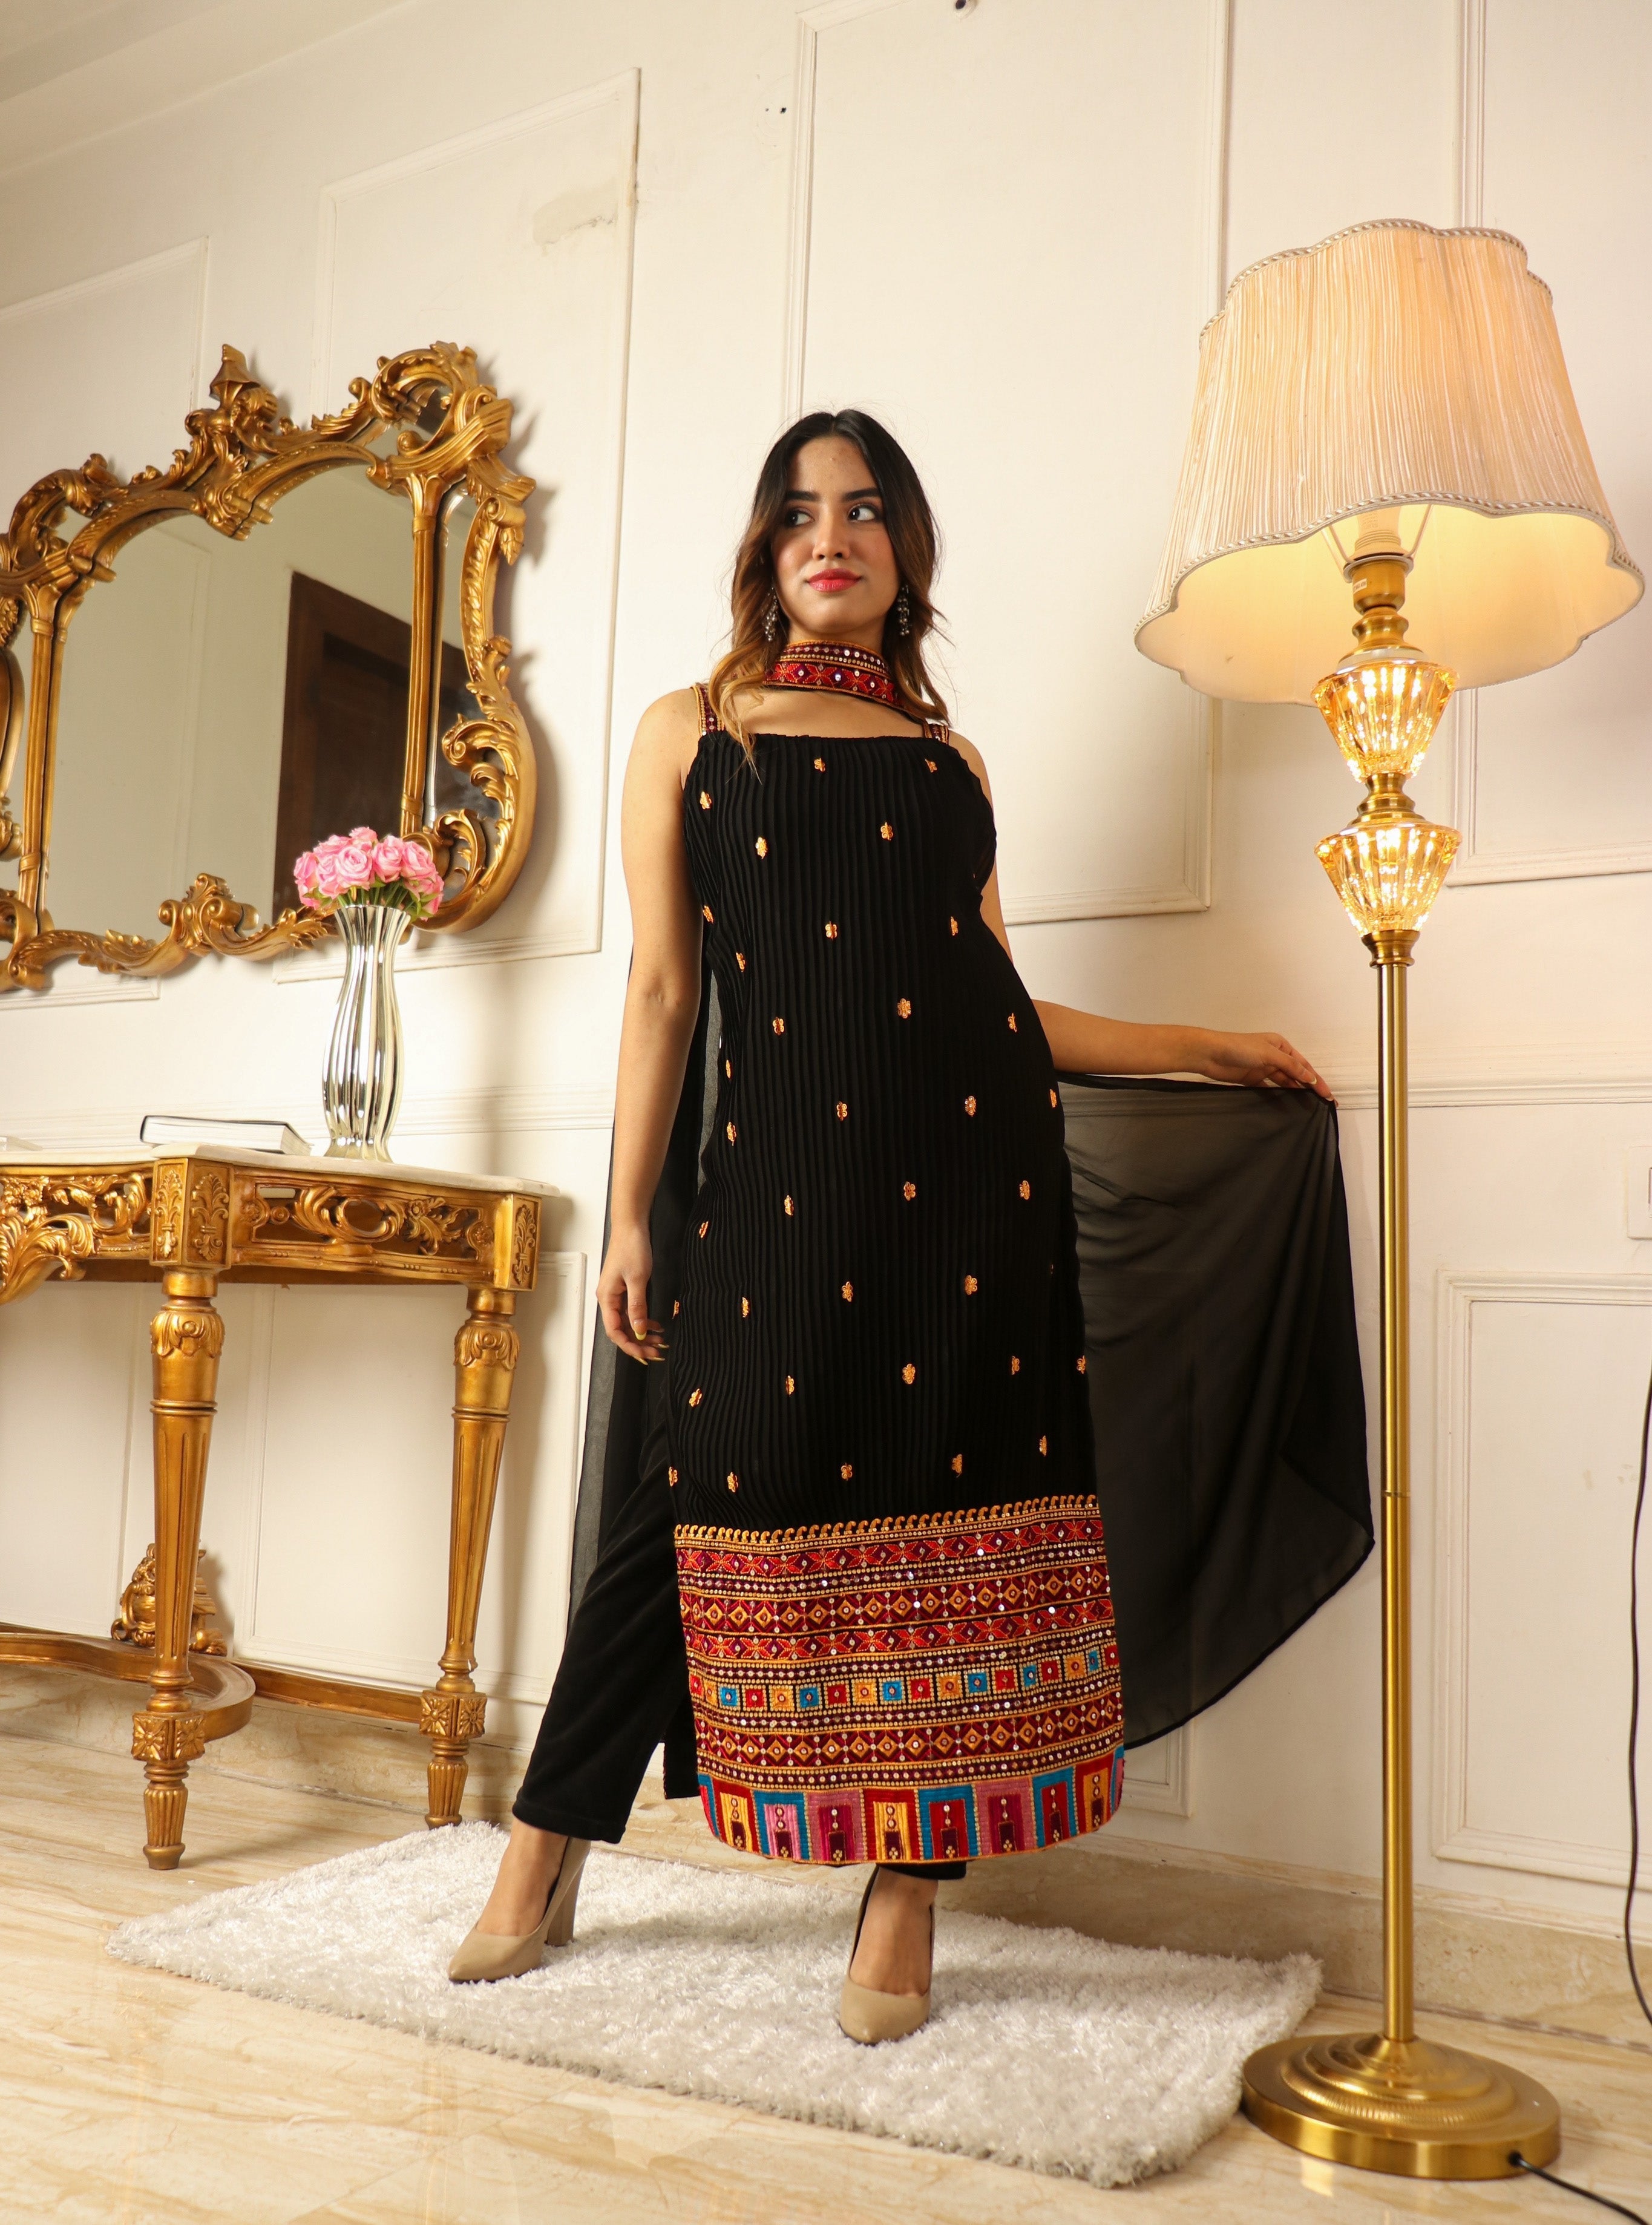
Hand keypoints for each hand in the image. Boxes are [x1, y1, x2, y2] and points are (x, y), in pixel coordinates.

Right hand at [599, 1223, 667, 1361]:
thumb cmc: (631, 1248)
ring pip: (628, 1322)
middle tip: (657, 1352)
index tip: (645, 1354)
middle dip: (638, 1342)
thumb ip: (637, 1306)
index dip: (629, 1345)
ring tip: (660, 1341)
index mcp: (607, 1297)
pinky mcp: (625, 1289)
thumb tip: (638, 1330)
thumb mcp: (638, 1279)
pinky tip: (656, 1325)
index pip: (615, 1331)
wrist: (632, 1227)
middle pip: (621, 1329)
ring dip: (643, 1333)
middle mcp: (609, 1299)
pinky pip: (633, 1311)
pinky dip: (644, 1320)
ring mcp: (617, 1294)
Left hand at [1195, 1030, 1332, 1096]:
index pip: (1303, 1065)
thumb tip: (1310, 1078)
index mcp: (1281, 1046)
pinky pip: (1269, 1089)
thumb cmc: (1239, 1047)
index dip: (1316, 1080)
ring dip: (1296, 1093)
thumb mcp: (1269, 1054)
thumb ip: (1290, 1066)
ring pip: (1284, 1083)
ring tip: (1309, 1106)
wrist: (1210, 1054)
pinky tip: (1287, 1105)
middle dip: (1310, 1087)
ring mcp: (1263, 1069)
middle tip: (1324, 1102)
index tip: (1327, 1095)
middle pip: (1296, 1074)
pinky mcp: (1252, 1080)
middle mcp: (1274, 1056)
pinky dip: (1278, 1096)